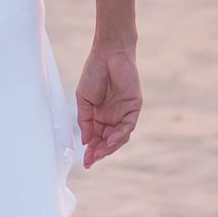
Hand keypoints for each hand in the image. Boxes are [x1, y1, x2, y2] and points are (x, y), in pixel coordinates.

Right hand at [76, 44, 139, 166]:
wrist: (107, 54)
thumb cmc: (93, 73)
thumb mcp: (83, 100)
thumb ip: (85, 121)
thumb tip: (86, 141)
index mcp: (99, 115)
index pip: (97, 138)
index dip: (92, 151)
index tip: (86, 162)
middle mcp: (113, 117)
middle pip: (108, 140)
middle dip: (100, 152)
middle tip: (91, 160)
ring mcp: (124, 113)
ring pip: (120, 136)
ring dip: (110, 146)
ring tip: (100, 153)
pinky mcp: (134, 107)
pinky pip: (128, 125)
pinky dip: (120, 134)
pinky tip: (111, 140)